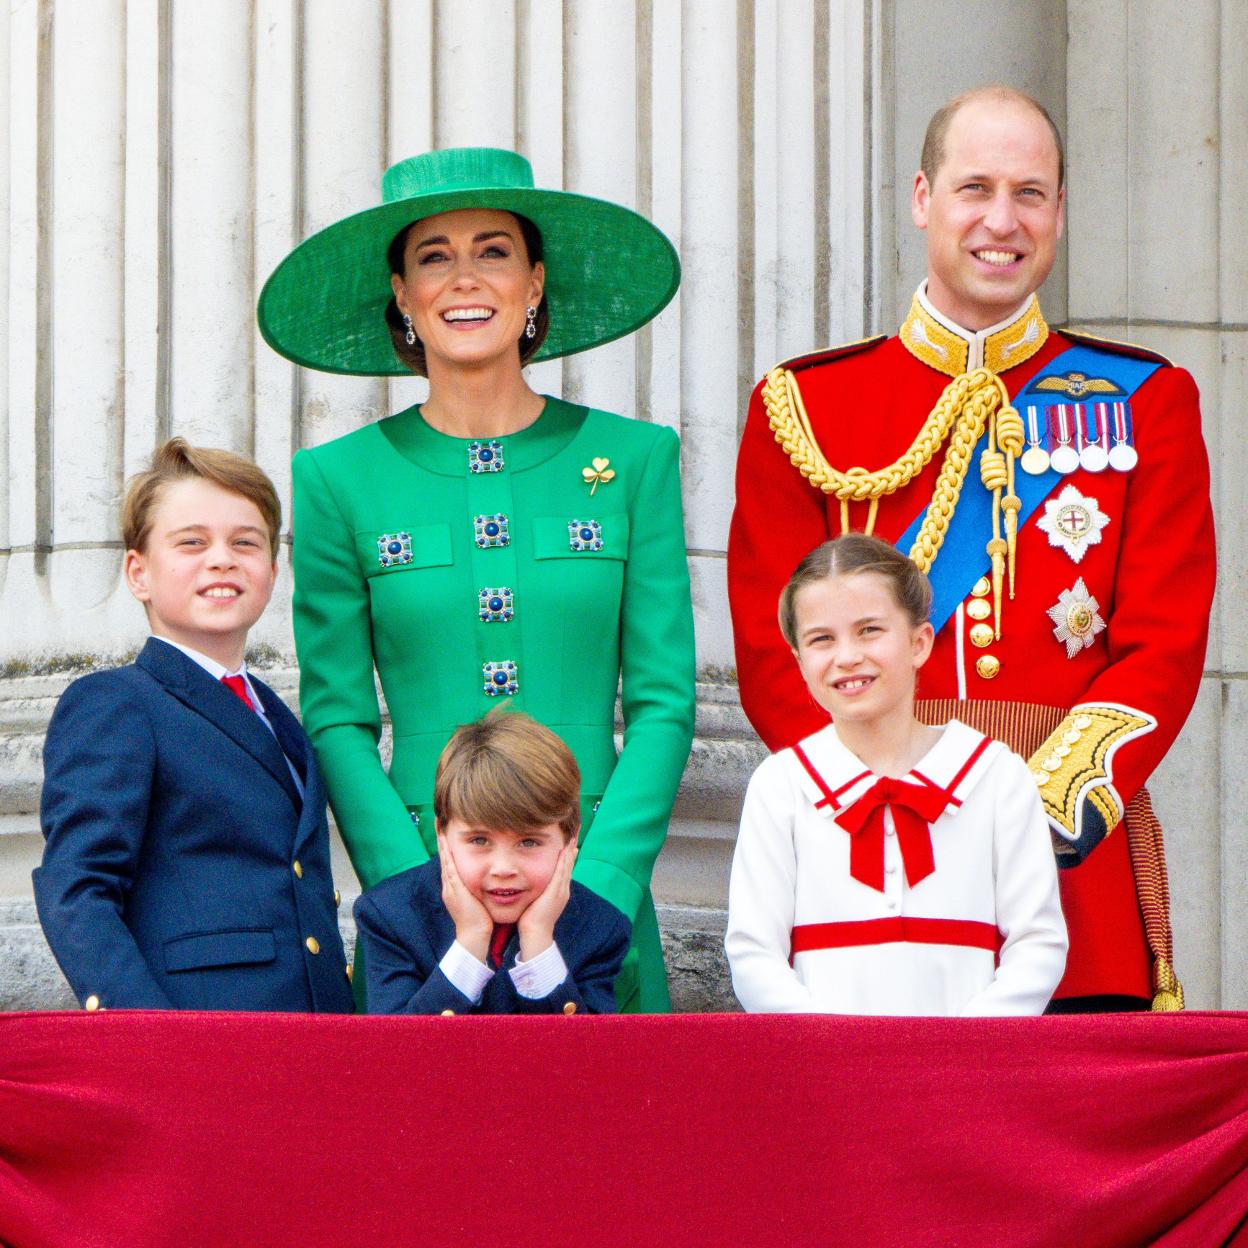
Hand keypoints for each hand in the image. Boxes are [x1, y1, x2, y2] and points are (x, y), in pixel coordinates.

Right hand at [437, 831, 491, 963]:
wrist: (475, 937)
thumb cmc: (481, 920)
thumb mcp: (478, 898)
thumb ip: (480, 887)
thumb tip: (489, 876)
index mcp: (455, 886)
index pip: (450, 859)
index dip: (448, 844)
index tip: (447, 828)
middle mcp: (450, 884)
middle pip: (444, 855)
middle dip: (442, 837)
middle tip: (439, 819)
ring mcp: (450, 886)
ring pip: (444, 858)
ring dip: (442, 841)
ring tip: (440, 824)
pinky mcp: (454, 888)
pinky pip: (448, 866)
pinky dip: (446, 852)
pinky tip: (445, 840)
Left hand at [518, 838, 576, 961]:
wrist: (535, 933)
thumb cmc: (531, 920)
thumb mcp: (536, 902)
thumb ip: (535, 892)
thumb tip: (528, 885)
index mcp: (559, 892)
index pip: (564, 870)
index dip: (567, 856)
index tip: (568, 844)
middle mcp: (563, 889)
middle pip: (569, 865)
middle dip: (571, 850)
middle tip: (574, 835)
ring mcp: (562, 890)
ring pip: (567, 866)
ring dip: (570, 851)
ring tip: (572, 837)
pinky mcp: (557, 891)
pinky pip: (563, 872)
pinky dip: (565, 860)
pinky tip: (566, 849)